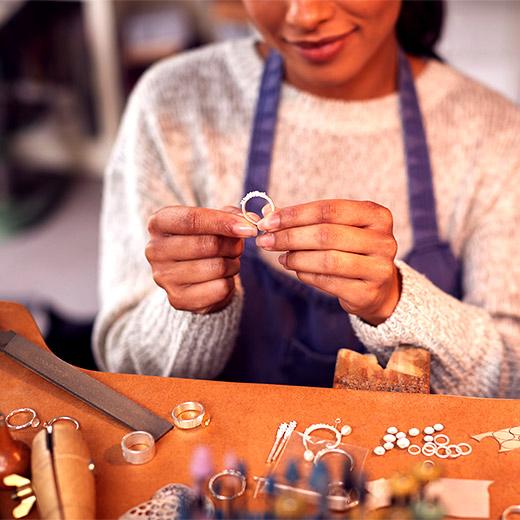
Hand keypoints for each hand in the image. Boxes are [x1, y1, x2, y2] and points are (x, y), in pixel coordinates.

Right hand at [146, 206, 256, 313]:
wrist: (193, 277)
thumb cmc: (203, 240)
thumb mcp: (213, 221)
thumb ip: (230, 215)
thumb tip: (248, 221)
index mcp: (158, 224)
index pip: (192, 220)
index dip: (223, 222)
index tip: (248, 227)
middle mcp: (154, 250)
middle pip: (208, 244)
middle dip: (233, 245)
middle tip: (238, 246)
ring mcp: (163, 277)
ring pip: (217, 267)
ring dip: (233, 264)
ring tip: (230, 262)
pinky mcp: (177, 299)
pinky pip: (219, 288)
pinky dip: (230, 283)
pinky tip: (222, 279)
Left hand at [256, 200, 400, 324]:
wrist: (377, 288)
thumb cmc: (351, 250)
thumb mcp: (337, 228)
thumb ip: (307, 220)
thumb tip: (269, 213)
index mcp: (376, 215)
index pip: (329, 210)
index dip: (295, 215)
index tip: (268, 221)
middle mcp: (383, 240)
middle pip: (327, 235)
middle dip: (290, 237)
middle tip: (265, 241)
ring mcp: (379, 268)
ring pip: (327, 260)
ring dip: (296, 258)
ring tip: (280, 257)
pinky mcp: (368, 293)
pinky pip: (329, 282)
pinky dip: (306, 275)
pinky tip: (295, 269)